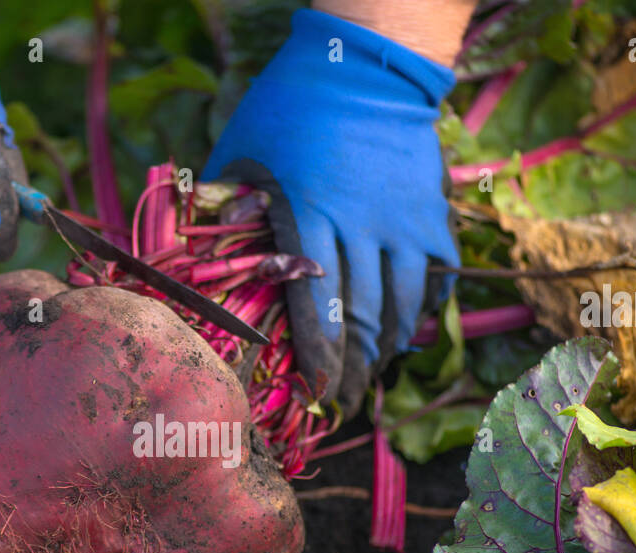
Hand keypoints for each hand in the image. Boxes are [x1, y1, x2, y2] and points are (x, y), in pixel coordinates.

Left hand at [202, 9, 459, 413]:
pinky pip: (436, 279)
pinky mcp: (432, 214)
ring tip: (370, 371)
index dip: (319, 365)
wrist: (364, 65)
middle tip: (342, 404)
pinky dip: (422, 310)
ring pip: (402, 308)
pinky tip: (405, 328)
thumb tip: (198, 264)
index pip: (317, 314)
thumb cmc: (287, 109)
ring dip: (386, 348)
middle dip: (353, 374)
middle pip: (362, 323)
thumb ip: (224, 212)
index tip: (315, 399)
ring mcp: (403, 223)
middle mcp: (361, 229)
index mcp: (307, 218)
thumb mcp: (240, 155)